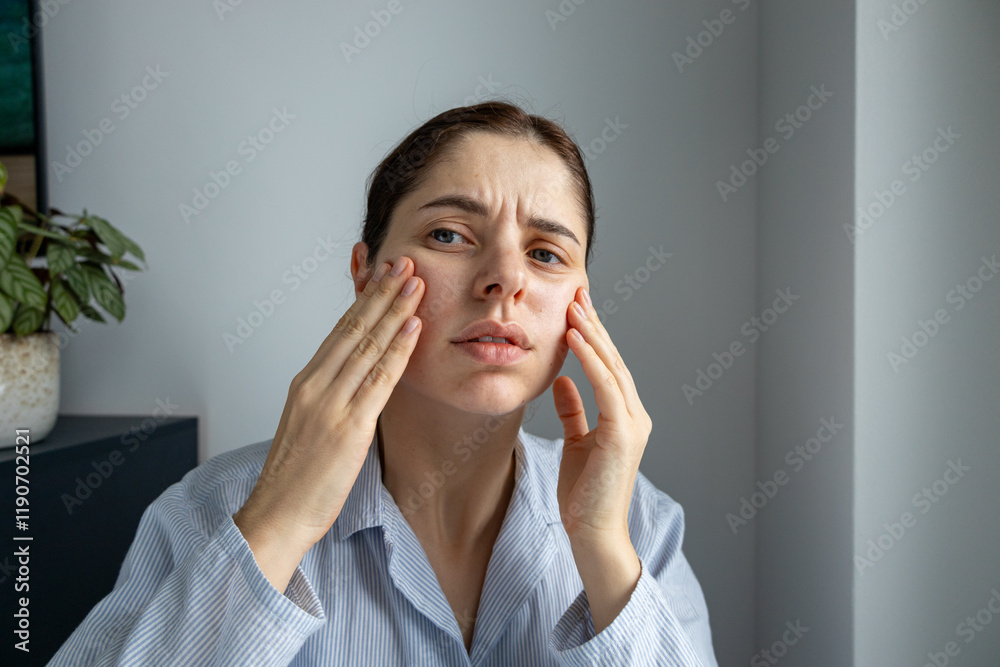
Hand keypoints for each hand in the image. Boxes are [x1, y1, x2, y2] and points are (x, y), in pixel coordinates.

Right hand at [234, 255, 423, 589]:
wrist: (276, 516)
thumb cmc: (294, 479)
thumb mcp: (309, 426)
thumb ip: (331, 398)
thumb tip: (355, 381)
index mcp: (305, 383)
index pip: (340, 330)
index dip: (365, 300)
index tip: (383, 275)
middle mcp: (315, 385)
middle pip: (354, 328)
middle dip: (382, 292)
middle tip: (404, 262)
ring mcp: (331, 403)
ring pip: (368, 345)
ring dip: (395, 309)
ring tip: (416, 282)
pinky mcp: (348, 426)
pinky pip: (379, 379)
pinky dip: (398, 348)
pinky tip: (413, 326)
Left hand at [553, 286, 652, 545]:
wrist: (592, 531)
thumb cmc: (583, 493)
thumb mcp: (575, 441)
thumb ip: (573, 410)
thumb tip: (562, 380)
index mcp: (624, 416)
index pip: (608, 366)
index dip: (593, 335)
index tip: (576, 307)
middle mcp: (634, 415)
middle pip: (613, 359)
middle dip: (594, 324)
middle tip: (578, 292)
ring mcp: (632, 424)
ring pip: (612, 367)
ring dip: (592, 334)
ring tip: (575, 306)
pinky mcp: (623, 434)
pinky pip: (606, 387)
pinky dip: (590, 360)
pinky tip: (575, 338)